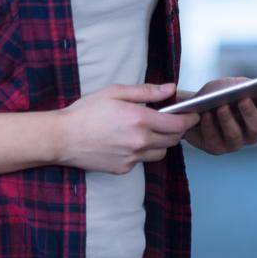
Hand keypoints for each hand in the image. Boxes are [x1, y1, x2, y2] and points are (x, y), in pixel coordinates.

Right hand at [58, 83, 196, 174]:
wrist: (63, 138)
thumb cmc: (86, 112)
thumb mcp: (115, 92)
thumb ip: (146, 91)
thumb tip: (170, 88)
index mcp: (140, 120)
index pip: (178, 124)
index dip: (190, 119)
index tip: (193, 114)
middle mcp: (140, 142)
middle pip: (173, 139)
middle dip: (177, 129)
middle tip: (171, 119)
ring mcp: (132, 158)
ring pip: (161, 153)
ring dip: (162, 142)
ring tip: (149, 131)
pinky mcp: (124, 169)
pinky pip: (143, 161)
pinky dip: (143, 152)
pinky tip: (129, 141)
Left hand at [182, 78, 256, 154]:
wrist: (192, 108)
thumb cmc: (215, 95)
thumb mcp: (228, 85)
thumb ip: (240, 85)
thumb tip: (247, 87)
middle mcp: (250, 133)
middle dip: (250, 112)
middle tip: (243, 99)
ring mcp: (234, 143)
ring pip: (235, 135)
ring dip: (228, 120)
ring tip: (221, 107)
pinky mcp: (216, 148)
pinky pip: (214, 139)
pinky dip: (209, 126)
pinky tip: (205, 115)